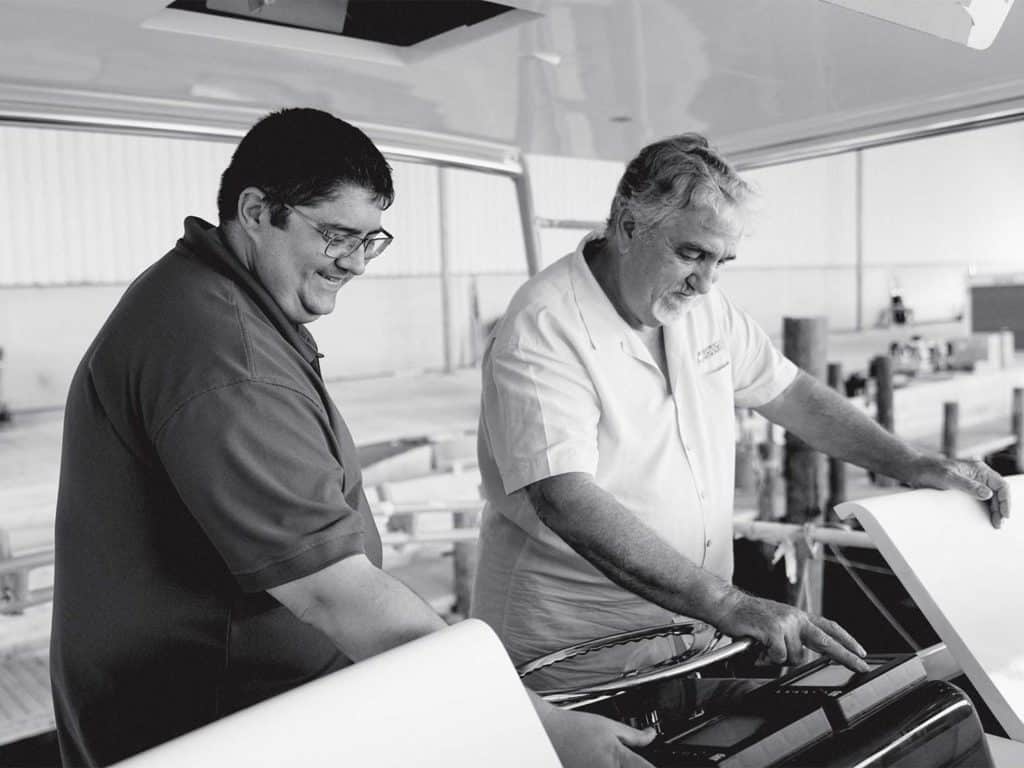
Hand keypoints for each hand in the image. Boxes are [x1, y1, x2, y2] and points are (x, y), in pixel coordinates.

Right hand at [535, 701, 655, 767]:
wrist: (548, 732)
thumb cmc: (573, 728)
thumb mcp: (609, 725)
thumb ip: (634, 736)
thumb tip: (652, 736)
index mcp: (618, 760)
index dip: (654, 766)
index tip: (659, 762)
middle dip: (636, 766)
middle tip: (632, 760)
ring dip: (621, 767)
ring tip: (611, 758)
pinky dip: (607, 767)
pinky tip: (601, 761)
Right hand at [715, 590, 868, 671]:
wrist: (727, 605)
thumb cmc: (748, 617)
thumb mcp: (776, 622)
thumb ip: (792, 636)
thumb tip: (801, 656)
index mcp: (798, 616)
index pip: (829, 627)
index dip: (847, 640)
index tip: (861, 652)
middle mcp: (795, 618)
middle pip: (827, 642)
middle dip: (846, 656)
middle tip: (861, 666)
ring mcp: (785, 623)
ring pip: (795, 656)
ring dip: (781, 657)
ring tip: (766, 646)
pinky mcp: (773, 630)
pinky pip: (779, 656)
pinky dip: (769, 657)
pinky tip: (760, 645)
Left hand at [908, 456, 1008, 527]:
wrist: (916, 471)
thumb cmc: (931, 471)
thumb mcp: (949, 478)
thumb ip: (969, 485)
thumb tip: (988, 494)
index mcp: (979, 469)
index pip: (1000, 485)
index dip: (1005, 500)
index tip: (1004, 515)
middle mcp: (978, 474)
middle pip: (997, 492)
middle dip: (1000, 508)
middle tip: (998, 523)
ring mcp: (973, 481)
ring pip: (991, 496)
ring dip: (994, 509)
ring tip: (995, 523)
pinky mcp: (966, 487)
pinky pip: (982, 498)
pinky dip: (986, 507)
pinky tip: (986, 516)